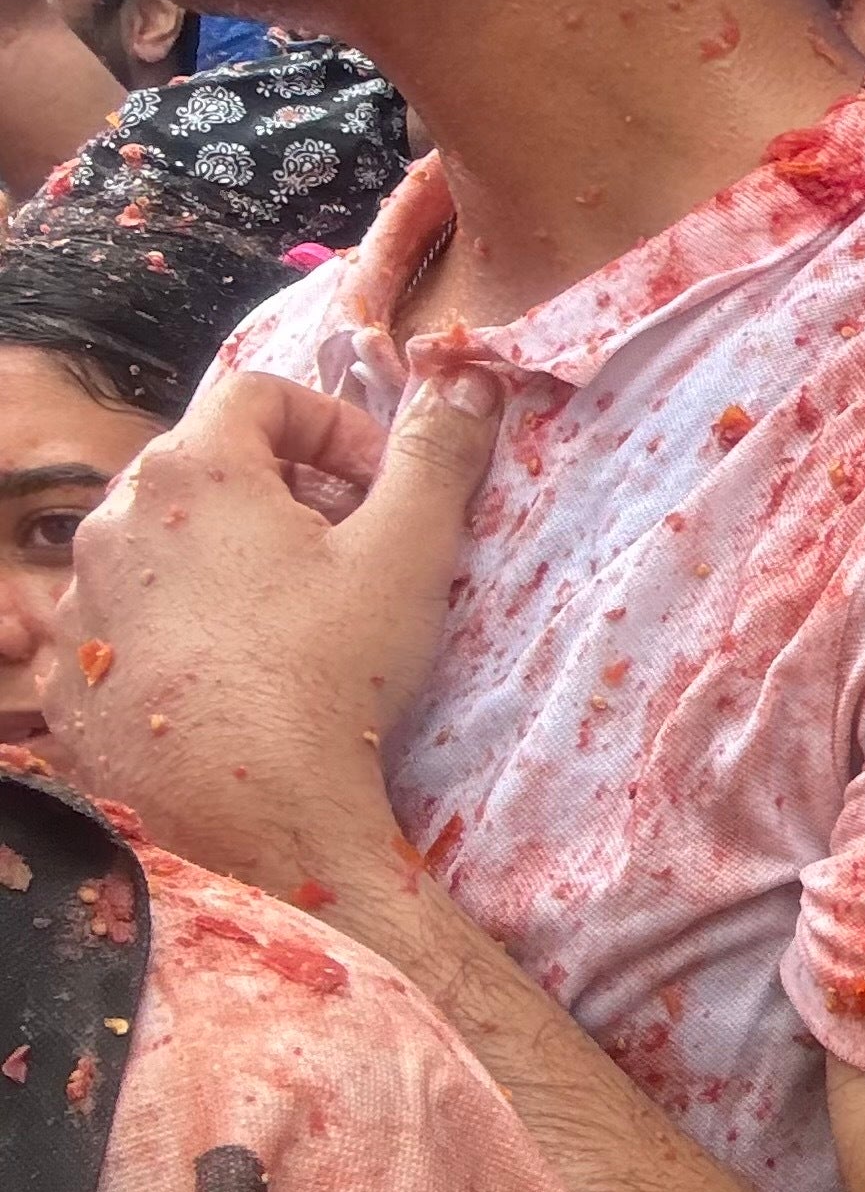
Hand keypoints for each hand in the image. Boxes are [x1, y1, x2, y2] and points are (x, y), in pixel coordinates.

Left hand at [45, 366, 500, 887]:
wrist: (259, 812)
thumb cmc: (333, 670)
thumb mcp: (409, 552)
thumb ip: (436, 455)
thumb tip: (470, 379)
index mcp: (193, 470)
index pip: (258, 396)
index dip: (331, 426)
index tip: (377, 485)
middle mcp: (113, 519)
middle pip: (204, 467)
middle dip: (280, 491)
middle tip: (345, 551)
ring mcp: (80, 601)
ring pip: (159, 545)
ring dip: (223, 559)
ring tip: (288, 619)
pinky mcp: (67, 675)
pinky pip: (122, 622)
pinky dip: (174, 628)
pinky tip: (231, 673)